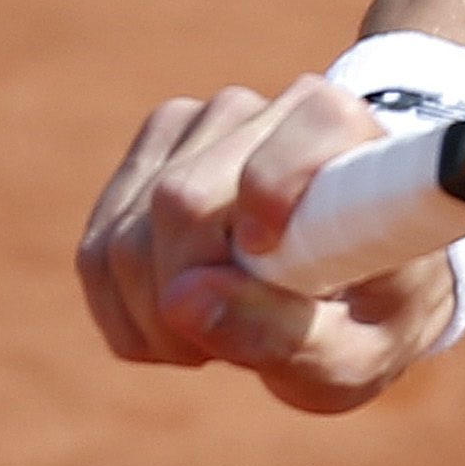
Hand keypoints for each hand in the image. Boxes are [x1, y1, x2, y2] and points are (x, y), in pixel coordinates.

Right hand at [73, 76, 454, 411]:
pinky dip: (126, 312)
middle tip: (230, 348)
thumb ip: (282, 335)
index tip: (266, 252)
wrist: (352, 286)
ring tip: (218, 334)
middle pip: (182, 198)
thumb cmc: (369, 319)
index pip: (310, 128)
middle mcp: (276, 110)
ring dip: (156, 316)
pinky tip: (180, 322)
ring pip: (125, 234)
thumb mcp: (352, 356)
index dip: (275, 189)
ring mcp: (203, 122)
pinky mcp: (150, 154)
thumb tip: (182, 301)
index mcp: (355, 140)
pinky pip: (96, 252)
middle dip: (189, 295)